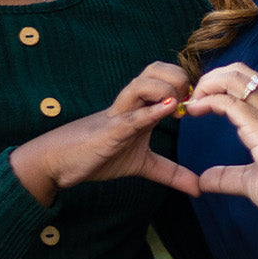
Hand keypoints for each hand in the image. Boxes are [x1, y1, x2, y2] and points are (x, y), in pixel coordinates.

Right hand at [9, 62, 200, 204]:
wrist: (57, 163)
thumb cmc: (97, 156)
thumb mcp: (142, 165)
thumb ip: (171, 173)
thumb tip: (199, 188)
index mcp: (139, 108)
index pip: (163, 76)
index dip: (184, 82)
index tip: (197, 102)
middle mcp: (129, 105)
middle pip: (154, 69)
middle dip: (177, 76)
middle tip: (187, 100)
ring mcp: (118, 116)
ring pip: (140, 84)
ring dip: (164, 89)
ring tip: (176, 105)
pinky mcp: (108, 133)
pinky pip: (130, 117)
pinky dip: (149, 112)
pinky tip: (166, 109)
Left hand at [184, 63, 257, 222]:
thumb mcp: (253, 180)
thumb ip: (228, 176)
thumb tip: (204, 180)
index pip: (248, 80)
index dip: (221, 85)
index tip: (202, 103)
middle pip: (238, 71)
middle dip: (211, 79)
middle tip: (195, 100)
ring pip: (234, 78)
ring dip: (207, 85)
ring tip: (194, 103)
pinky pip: (230, 101)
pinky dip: (208, 100)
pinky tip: (195, 110)